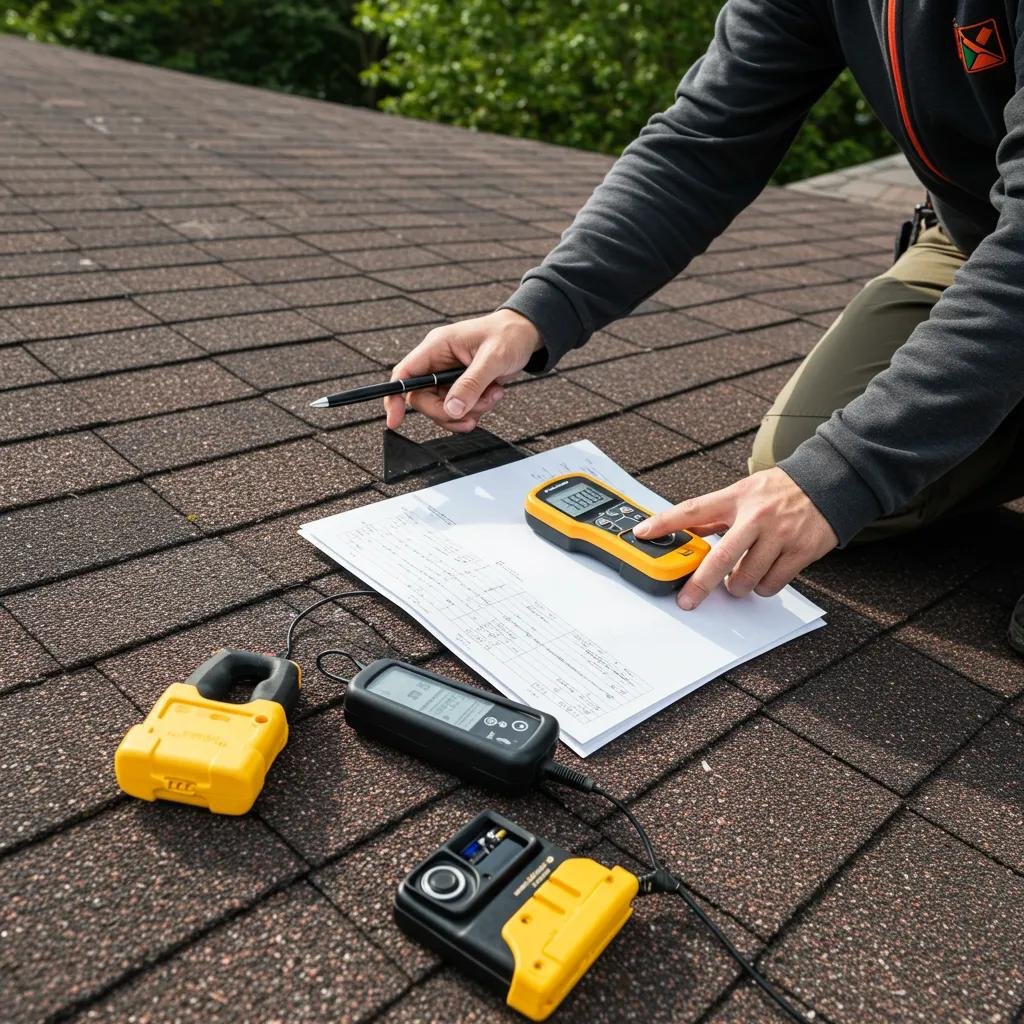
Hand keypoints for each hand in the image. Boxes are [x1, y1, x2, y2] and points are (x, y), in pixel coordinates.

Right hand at [384, 309, 542, 431]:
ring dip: (468, 411)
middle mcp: (438, 362)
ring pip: (443, 408)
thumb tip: (452, 409)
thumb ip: (471, 384)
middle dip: (448, 411)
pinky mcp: (461, 387)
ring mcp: (448, 377)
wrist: (526, 334)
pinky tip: (492, 394)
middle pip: (423, 400)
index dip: (395, 398)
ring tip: (492, 395)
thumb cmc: (508, 335)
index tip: (395, 421)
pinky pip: (458, 409)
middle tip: (473, 411)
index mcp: (437, 347)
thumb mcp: (493, 358)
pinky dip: (476, 410)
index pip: (404, 374)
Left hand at [633, 467, 837, 609]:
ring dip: (738, 586)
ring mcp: (779, 535)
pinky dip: (764, 586)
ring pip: (746, 579)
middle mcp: (756, 516)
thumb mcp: (744, 492)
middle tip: (688, 600)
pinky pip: (771, 584)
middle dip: (700, 584)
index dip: (665, 522)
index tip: (642, 533)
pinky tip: (765, 573)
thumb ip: (716, 513)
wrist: (830, 482)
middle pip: (720, 558)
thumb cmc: (781, 490)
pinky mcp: (800, 552)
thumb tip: (687, 532)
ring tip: (742, 575)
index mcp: (736, 497)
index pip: (693, 510)